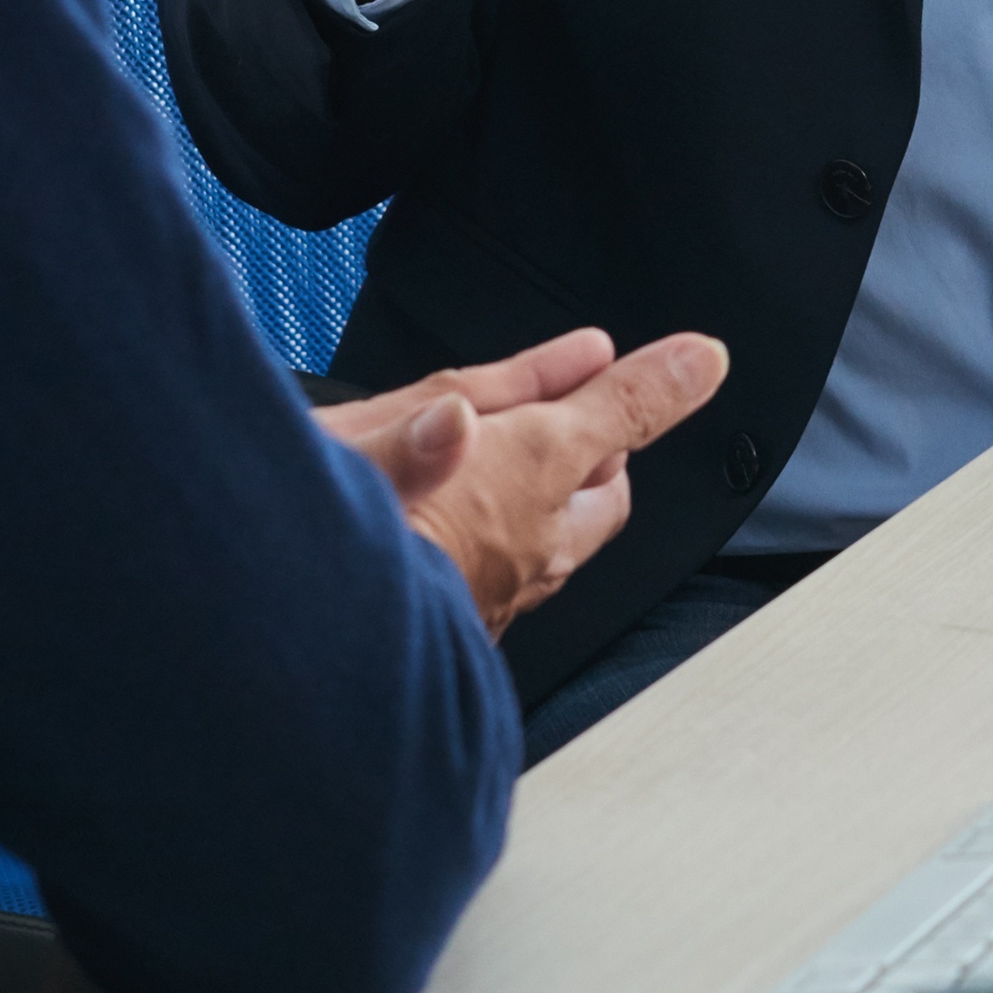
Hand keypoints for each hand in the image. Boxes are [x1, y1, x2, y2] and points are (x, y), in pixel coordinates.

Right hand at [317, 326, 731, 634]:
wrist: (293, 637)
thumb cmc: (326, 527)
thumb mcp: (392, 421)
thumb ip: (494, 386)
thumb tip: (582, 355)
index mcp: (532, 466)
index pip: (625, 412)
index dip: (662, 378)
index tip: (699, 360)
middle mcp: (538, 539)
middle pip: (604, 493)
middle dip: (595, 451)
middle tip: (565, 420)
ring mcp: (510, 595)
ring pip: (564, 544)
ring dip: (554, 505)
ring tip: (513, 472)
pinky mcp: (472, 637)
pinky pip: (516, 584)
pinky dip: (504, 552)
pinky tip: (463, 540)